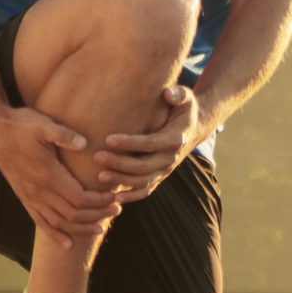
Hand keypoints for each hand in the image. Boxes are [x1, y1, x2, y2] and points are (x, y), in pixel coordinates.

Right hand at [0, 104, 122, 249]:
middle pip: (73, 214)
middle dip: (97, 215)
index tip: (114, 196)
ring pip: (59, 223)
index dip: (99, 201)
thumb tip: (85, 143)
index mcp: (48, 175)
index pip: (80, 198)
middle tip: (116, 210)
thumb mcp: (44, 125)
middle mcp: (39, 191)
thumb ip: (64, 135)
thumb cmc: (22, 126)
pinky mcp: (24, 198)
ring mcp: (30, 197)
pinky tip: (68, 244)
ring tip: (101, 228)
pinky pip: (41, 223)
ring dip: (82, 228)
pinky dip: (56, 235)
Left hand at [97, 85, 203, 199]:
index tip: (108, 139)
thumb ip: (178, 94)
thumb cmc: (184, 109)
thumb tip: (168, 93)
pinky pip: (145, 191)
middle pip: (143, 166)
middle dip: (118, 163)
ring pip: (142, 182)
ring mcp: (165, 170)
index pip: (150, 143)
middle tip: (96, 156)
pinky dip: (130, 197)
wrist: (195, 128)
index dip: (129, 143)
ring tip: (99, 176)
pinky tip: (113, 198)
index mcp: (176, 138)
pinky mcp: (160, 177)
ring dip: (120, 181)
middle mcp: (171, 158)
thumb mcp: (186, 97)